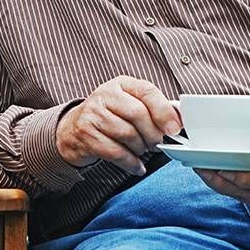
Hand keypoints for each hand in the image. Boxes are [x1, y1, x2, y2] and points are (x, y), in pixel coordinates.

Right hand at [55, 76, 180, 175]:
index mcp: (121, 84)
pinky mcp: (86, 134)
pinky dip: (131, 163)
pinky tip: (136, 166)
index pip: (147, 91)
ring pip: (127, 134)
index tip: (174, 128)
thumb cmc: (109, 117)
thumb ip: (151, 109)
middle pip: (138, 114)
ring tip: (142, 151)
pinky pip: (116, 152)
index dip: (164, 111)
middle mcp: (105, 95)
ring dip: (141, 149)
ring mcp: (93, 114)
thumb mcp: (129, 104)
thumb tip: (177, 122)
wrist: (73, 129)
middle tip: (156, 144)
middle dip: (153, 134)